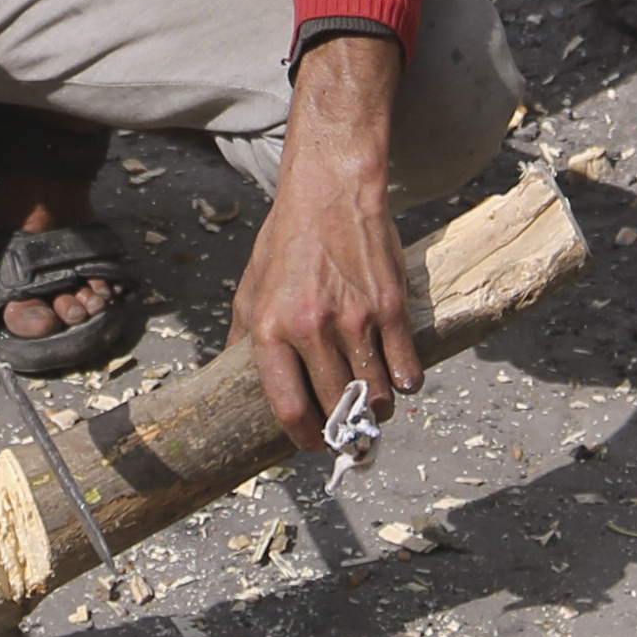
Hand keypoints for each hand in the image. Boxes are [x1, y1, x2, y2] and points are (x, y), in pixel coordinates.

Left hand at [230, 33, 420, 449]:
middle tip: (348, 431)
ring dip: (377, 411)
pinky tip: (399, 379)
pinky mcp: (390, 308)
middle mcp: (311, 329)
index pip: (289, 407)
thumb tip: (229, 377)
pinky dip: (405, 384)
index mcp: (270, 329)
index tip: (313, 445)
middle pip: (337, 408)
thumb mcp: (250, 287)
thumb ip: (241, 336)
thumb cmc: (287, 241)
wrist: (330, 192)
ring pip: (376, 396)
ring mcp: (355, 320)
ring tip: (374, 408)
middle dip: (344, 430)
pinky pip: (406, 370)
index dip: (304, 438)